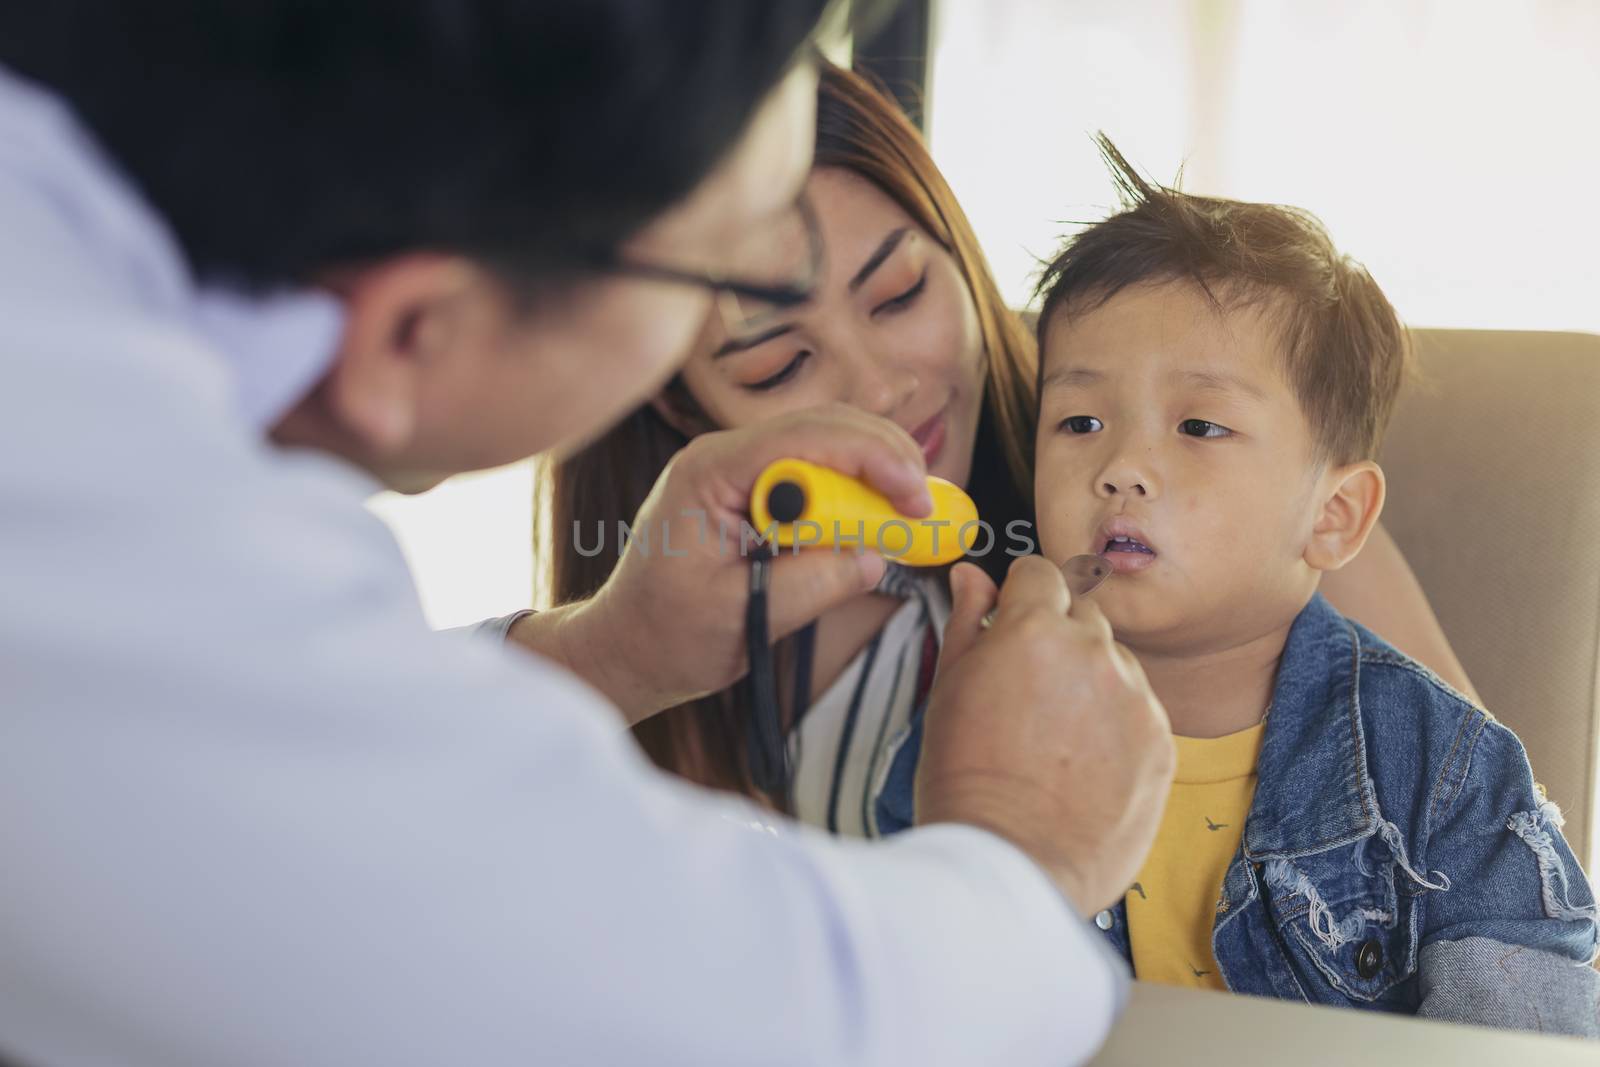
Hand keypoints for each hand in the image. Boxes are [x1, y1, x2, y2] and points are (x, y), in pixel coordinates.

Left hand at [513, 404, 931, 722]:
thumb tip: (874, 558)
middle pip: (824, 426)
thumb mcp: (741, 618)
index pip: (804, 437)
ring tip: (912, 513)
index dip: (870, 459)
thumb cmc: (667, 635)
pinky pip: (816, 472)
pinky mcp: (755, 493)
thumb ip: (810, 585)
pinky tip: (880, 516)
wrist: (627, 648)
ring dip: (874, 470)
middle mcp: (724, 457)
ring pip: (826, 442)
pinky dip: (855, 489)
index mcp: (708, 473)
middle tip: (926, 507)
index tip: (913, 499)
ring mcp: (739, 470)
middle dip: (885, 456)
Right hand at [914, 557, 1175, 915]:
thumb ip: (966, 622)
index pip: (1039, 572)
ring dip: (1090, 683)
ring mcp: (1135, 698)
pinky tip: (1081, 765)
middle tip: (1026, 692)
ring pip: (1114, 664)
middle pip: (1081, 616)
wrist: (1012, 863)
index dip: (1021, 596)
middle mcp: (1093, 652)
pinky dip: (1116, 727)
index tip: (1012, 619)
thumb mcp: (949, 690)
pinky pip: (1139, 711)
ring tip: (1054, 739)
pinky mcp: (1162, 742)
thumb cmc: (966, 780)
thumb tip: (971, 576)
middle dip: (1056, 640)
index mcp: (1034, 630)